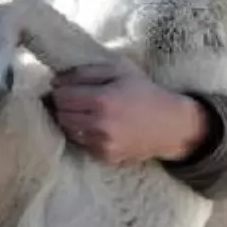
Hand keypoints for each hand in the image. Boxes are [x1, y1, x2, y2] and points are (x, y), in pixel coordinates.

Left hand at [49, 61, 210, 164]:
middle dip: (64, 105)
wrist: (170, 125)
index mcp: (102, 100)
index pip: (61, 96)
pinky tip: (99, 125)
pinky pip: (81, 143)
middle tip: (76, 98)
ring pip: (69, 131)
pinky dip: (84, 134)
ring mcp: (102, 144)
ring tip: (87, 111)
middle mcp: (100, 125)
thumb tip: (56, 80)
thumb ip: (86, 71)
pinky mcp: (106, 157)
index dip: (61, 89)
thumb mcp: (119, 69)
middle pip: (61, 115)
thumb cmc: (144, 91)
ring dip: (72, 120)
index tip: (66, 86)